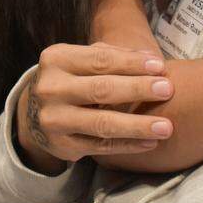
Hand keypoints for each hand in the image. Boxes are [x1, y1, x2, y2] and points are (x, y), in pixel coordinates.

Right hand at [16, 42, 174, 172]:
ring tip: (166, 126)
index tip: (160, 66)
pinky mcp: (62, 146)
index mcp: (56, 59)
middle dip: (137, 89)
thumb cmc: (71, 79)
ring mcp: (53, 120)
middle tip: (168, 90)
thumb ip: (113, 56)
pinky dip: (128, 145)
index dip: (132, 63)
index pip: (100, 60)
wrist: (35, 112)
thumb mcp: (82, 60)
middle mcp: (50, 89)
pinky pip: (101, 147)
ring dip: (137, 125)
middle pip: (101, 89)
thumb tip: (151, 59)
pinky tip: (150, 142)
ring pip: (101, 124)